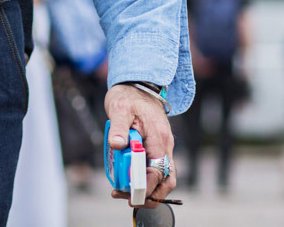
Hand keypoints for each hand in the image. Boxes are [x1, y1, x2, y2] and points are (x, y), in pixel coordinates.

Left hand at [105, 83, 176, 207]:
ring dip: (146, 187)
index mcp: (158, 137)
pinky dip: (144, 178)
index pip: (158, 170)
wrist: (138, 85)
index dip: (146, 185)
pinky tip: (126, 178)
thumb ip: (118, 127)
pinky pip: (154, 168)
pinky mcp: (156, 147)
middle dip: (150, 194)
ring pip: (162, 176)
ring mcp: (162, 147)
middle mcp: (164, 144)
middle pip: (166, 180)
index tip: (132, 194)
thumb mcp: (119, 108)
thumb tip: (117, 144)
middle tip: (129, 199)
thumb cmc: (128, 96)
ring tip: (123, 191)